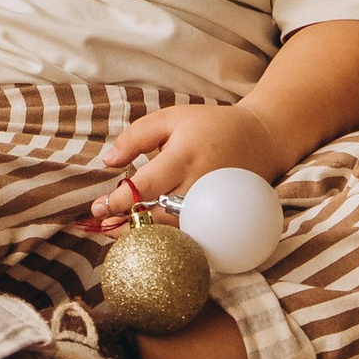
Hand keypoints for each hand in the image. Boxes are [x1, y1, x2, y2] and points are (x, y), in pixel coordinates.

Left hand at [93, 100, 284, 222]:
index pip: (145, 187)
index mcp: (183, 157)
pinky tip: (148, 237)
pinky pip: (188, 237)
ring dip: (142, 237)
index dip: (118, 202)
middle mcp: (198, 186)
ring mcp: (211, 206)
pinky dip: (165, 240)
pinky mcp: (220, 219)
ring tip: (117, 234)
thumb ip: (135, 137)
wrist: (259, 139)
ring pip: (171, 233)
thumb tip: (108, 161)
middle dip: (124, 226)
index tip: (98, 207)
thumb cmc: (209, 126)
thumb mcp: (170, 118)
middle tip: (101, 226)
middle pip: (155, 218)